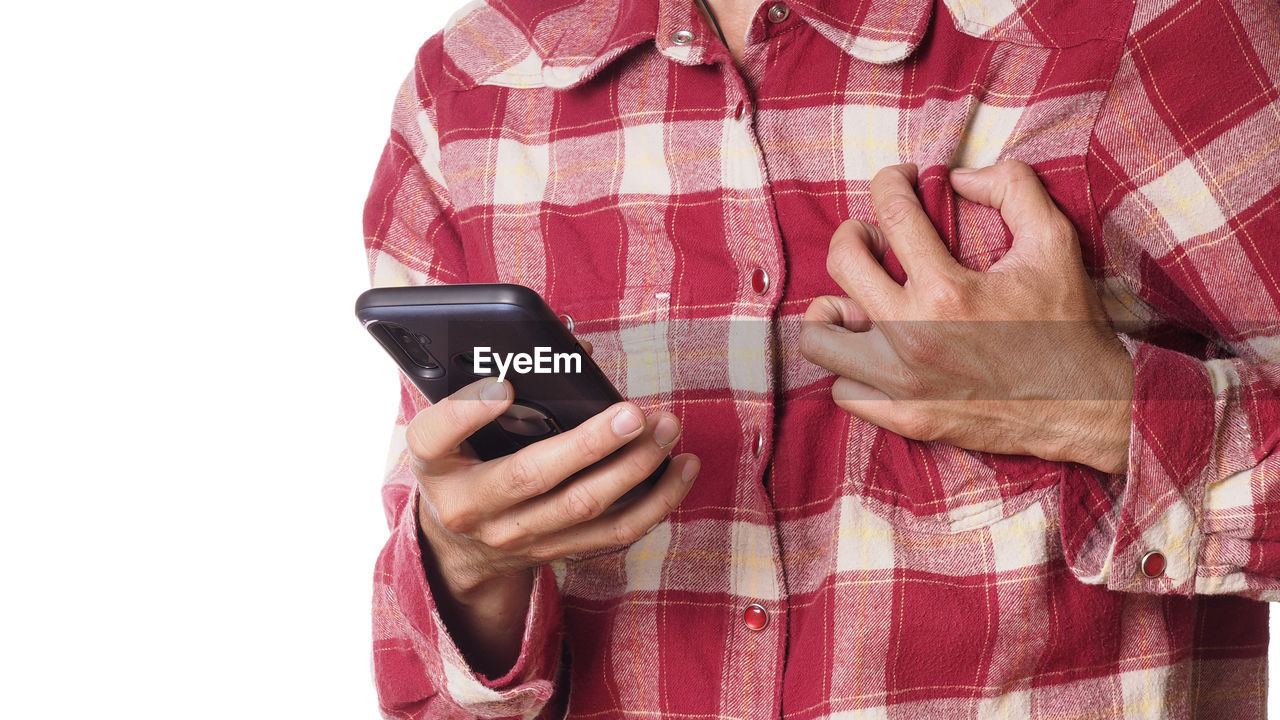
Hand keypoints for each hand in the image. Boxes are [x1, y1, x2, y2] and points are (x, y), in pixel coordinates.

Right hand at [408, 374, 698, 674]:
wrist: (457, 546)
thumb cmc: (462, 463)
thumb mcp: (450, 430)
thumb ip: (488, 387)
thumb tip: (579, 351)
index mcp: (436, 463)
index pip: (436, 435)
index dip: (469, 410)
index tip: (504, 386)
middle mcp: (471, 505)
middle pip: (533, 475)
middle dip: (589, 443)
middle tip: (633, 413)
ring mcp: (515, 536)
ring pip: (583, 506)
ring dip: (634, 467)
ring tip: (666, 430)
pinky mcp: (554, 551)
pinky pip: (613, 531)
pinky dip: (655, 501)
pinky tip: (682, 468)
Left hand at [798, 161, 1133, 472]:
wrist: (1089, 408)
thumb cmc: (1071, 326)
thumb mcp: (1055, 242)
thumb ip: (1012, 189)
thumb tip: (958, 176)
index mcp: (949, 289)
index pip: (891, 213)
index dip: (889, 182)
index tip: (900, 181)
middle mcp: (914, 334)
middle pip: (841, 262)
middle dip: (852, 235)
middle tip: (873, 239)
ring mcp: (903, 382)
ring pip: (820, 337)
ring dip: (833, 310)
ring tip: (856, 301)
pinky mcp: (904, 418)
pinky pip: (843, 389)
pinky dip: (850, 367)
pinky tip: (875, 352)